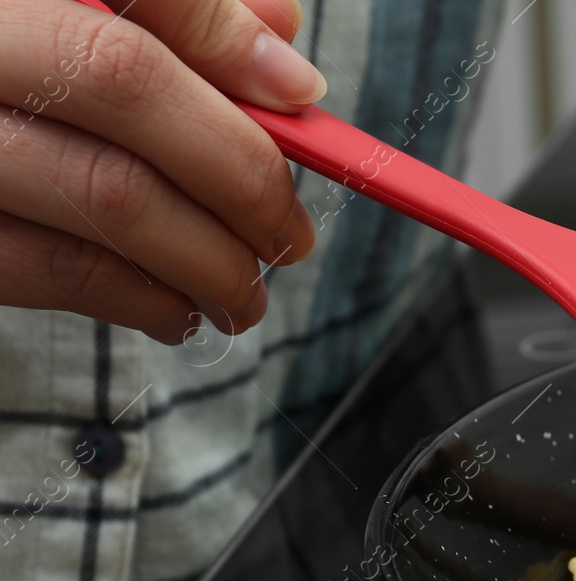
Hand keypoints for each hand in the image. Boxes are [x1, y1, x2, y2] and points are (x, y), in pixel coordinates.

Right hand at [0, 0, 322, 344]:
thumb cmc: (20, 65)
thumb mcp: (82, 8)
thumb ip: (175, 9)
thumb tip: (284, 65)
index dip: (218, 34)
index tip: (298, 98)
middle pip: (119, 79)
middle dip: (238, 169)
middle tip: (290, 234)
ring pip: (99, 188)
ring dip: (205, 257)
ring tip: (248, 291)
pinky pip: (42, 267)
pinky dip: (134, 297)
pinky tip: (176, 307)